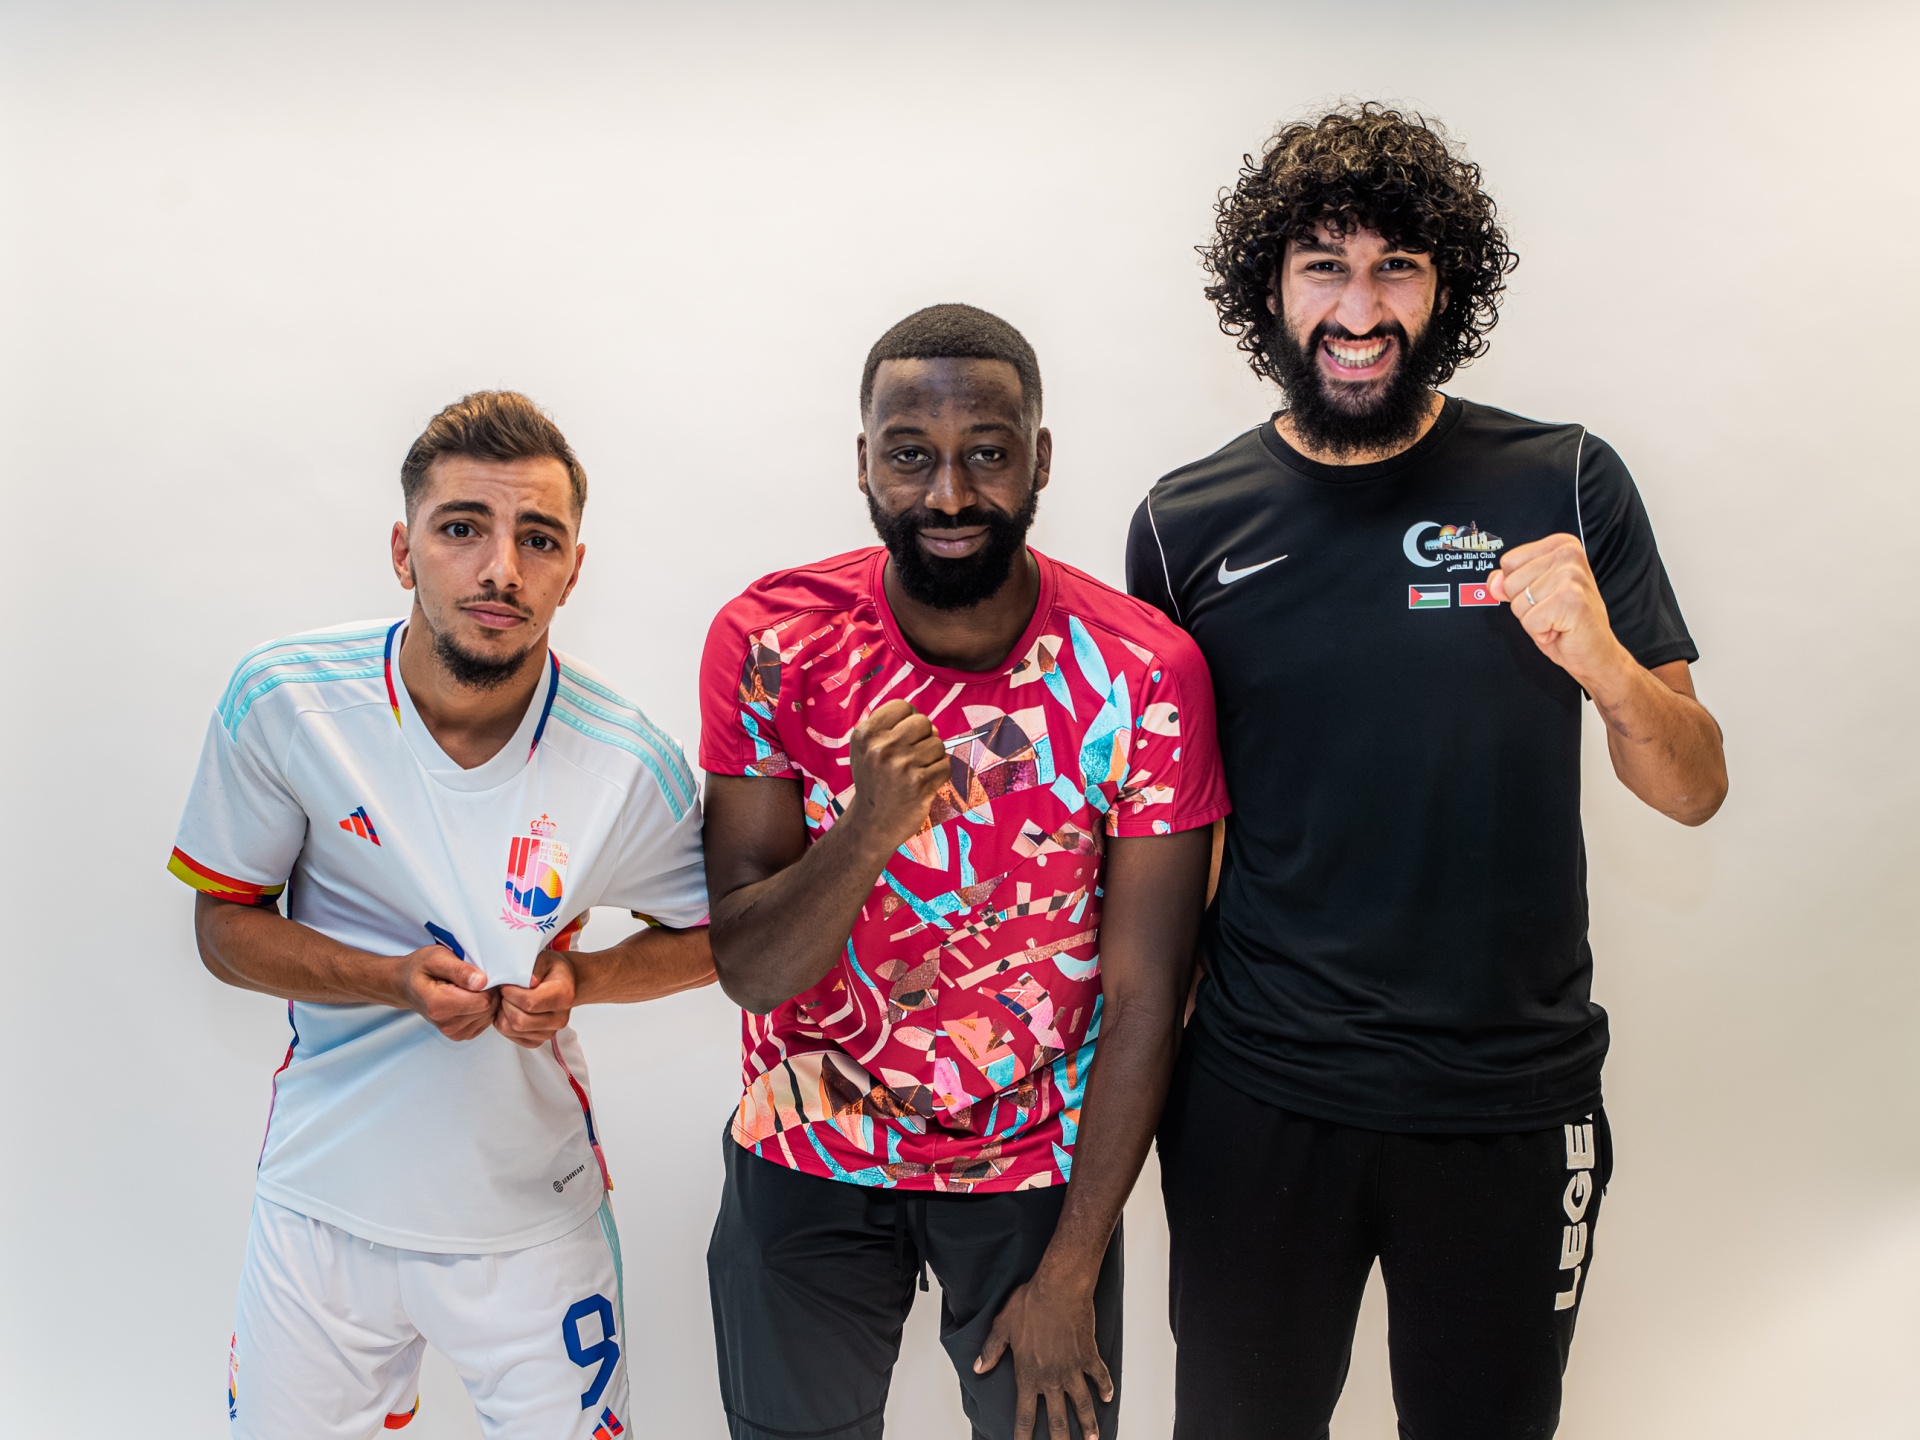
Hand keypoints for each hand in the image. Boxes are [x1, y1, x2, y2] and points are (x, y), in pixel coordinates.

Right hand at [393, 943, 495, 1040]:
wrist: (406, 984)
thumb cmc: (420, 969)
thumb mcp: (437, 958)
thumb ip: (460, 970)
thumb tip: (481, 981)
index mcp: (440, 1005)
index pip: (483, 1001)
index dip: (489, 985)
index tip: (480, 973)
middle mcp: (446, 1023)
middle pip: (487, 1009)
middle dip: (488, 992)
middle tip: (475, 979)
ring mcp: (452, 1032)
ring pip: (488, 1016)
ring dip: (486, 1000)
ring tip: (469, 988)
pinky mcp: (459, 1034)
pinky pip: (484, 1022)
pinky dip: (482, 1009)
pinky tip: (470, 998)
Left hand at [495, 951, 576, 1047]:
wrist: (566, 984)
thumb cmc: (554, 971)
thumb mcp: (545, 959)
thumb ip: (534, 969)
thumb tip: (527, 982)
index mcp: (563, 996)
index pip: (529, 1003)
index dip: (510, 993)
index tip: (506, 984)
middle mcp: (559, 1018)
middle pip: (519, 1021)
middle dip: (505, 1005)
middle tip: (505, 993)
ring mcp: (549, 1032)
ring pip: (513, 1030)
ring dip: (503, 1015)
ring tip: (507, 1001)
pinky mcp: (539, 1040)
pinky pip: (513, 1037)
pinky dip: (505, 1024)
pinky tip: (510, 1011)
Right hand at [846, 699, 948, 849]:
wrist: (872, 822)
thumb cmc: (873, 782)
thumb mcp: (866, 749)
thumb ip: (890, 728)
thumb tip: (931, 726)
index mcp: (865, 734)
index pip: (902, 706)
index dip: (909, 718)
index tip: (905, 736)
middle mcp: (881, 747)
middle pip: (923, 722)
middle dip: (924, 737)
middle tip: (913, 756)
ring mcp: (901, 766)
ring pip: (938, 744)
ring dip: (933, 758)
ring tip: (917, 771)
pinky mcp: (919, 784)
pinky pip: (945, 766)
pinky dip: (939, 774)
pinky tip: (924, 783)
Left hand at [975, 1270, 1111, 1439]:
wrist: (1059, 1289)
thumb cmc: (1029, 1304)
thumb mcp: (1002, 1326)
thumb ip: (991, 1350)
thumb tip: (979, 1367)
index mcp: (1028, 1375)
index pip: (1024, 1416)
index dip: (1023, 1437)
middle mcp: (1051, 1379)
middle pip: (1057, 1420)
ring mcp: (1072, 1369)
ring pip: (1082, 1405)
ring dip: (1088, 1424)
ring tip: (1092, 1439)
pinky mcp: (1088, 1356)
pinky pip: (1100, 1377)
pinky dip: (1106, 1389)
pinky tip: (1108, 1399)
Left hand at [1489, 533, 1632, 689]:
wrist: (1595, 651)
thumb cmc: (1567, 622)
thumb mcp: (1532, 595)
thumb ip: (1509, 582)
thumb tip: (1493, 582)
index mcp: (1561, 545)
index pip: (1509, 562)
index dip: (1518, 587)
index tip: (1544, 594)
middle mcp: (1569, 554)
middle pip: (1510, 583)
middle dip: (1525, 605)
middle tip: (1552, 610)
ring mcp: (1571, 576)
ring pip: (1518, 603)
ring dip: (1533, 619)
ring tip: (1557, 619)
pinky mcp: (1571, 600)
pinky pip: (1529, 621)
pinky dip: (1540, 633)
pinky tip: (1561, 629)